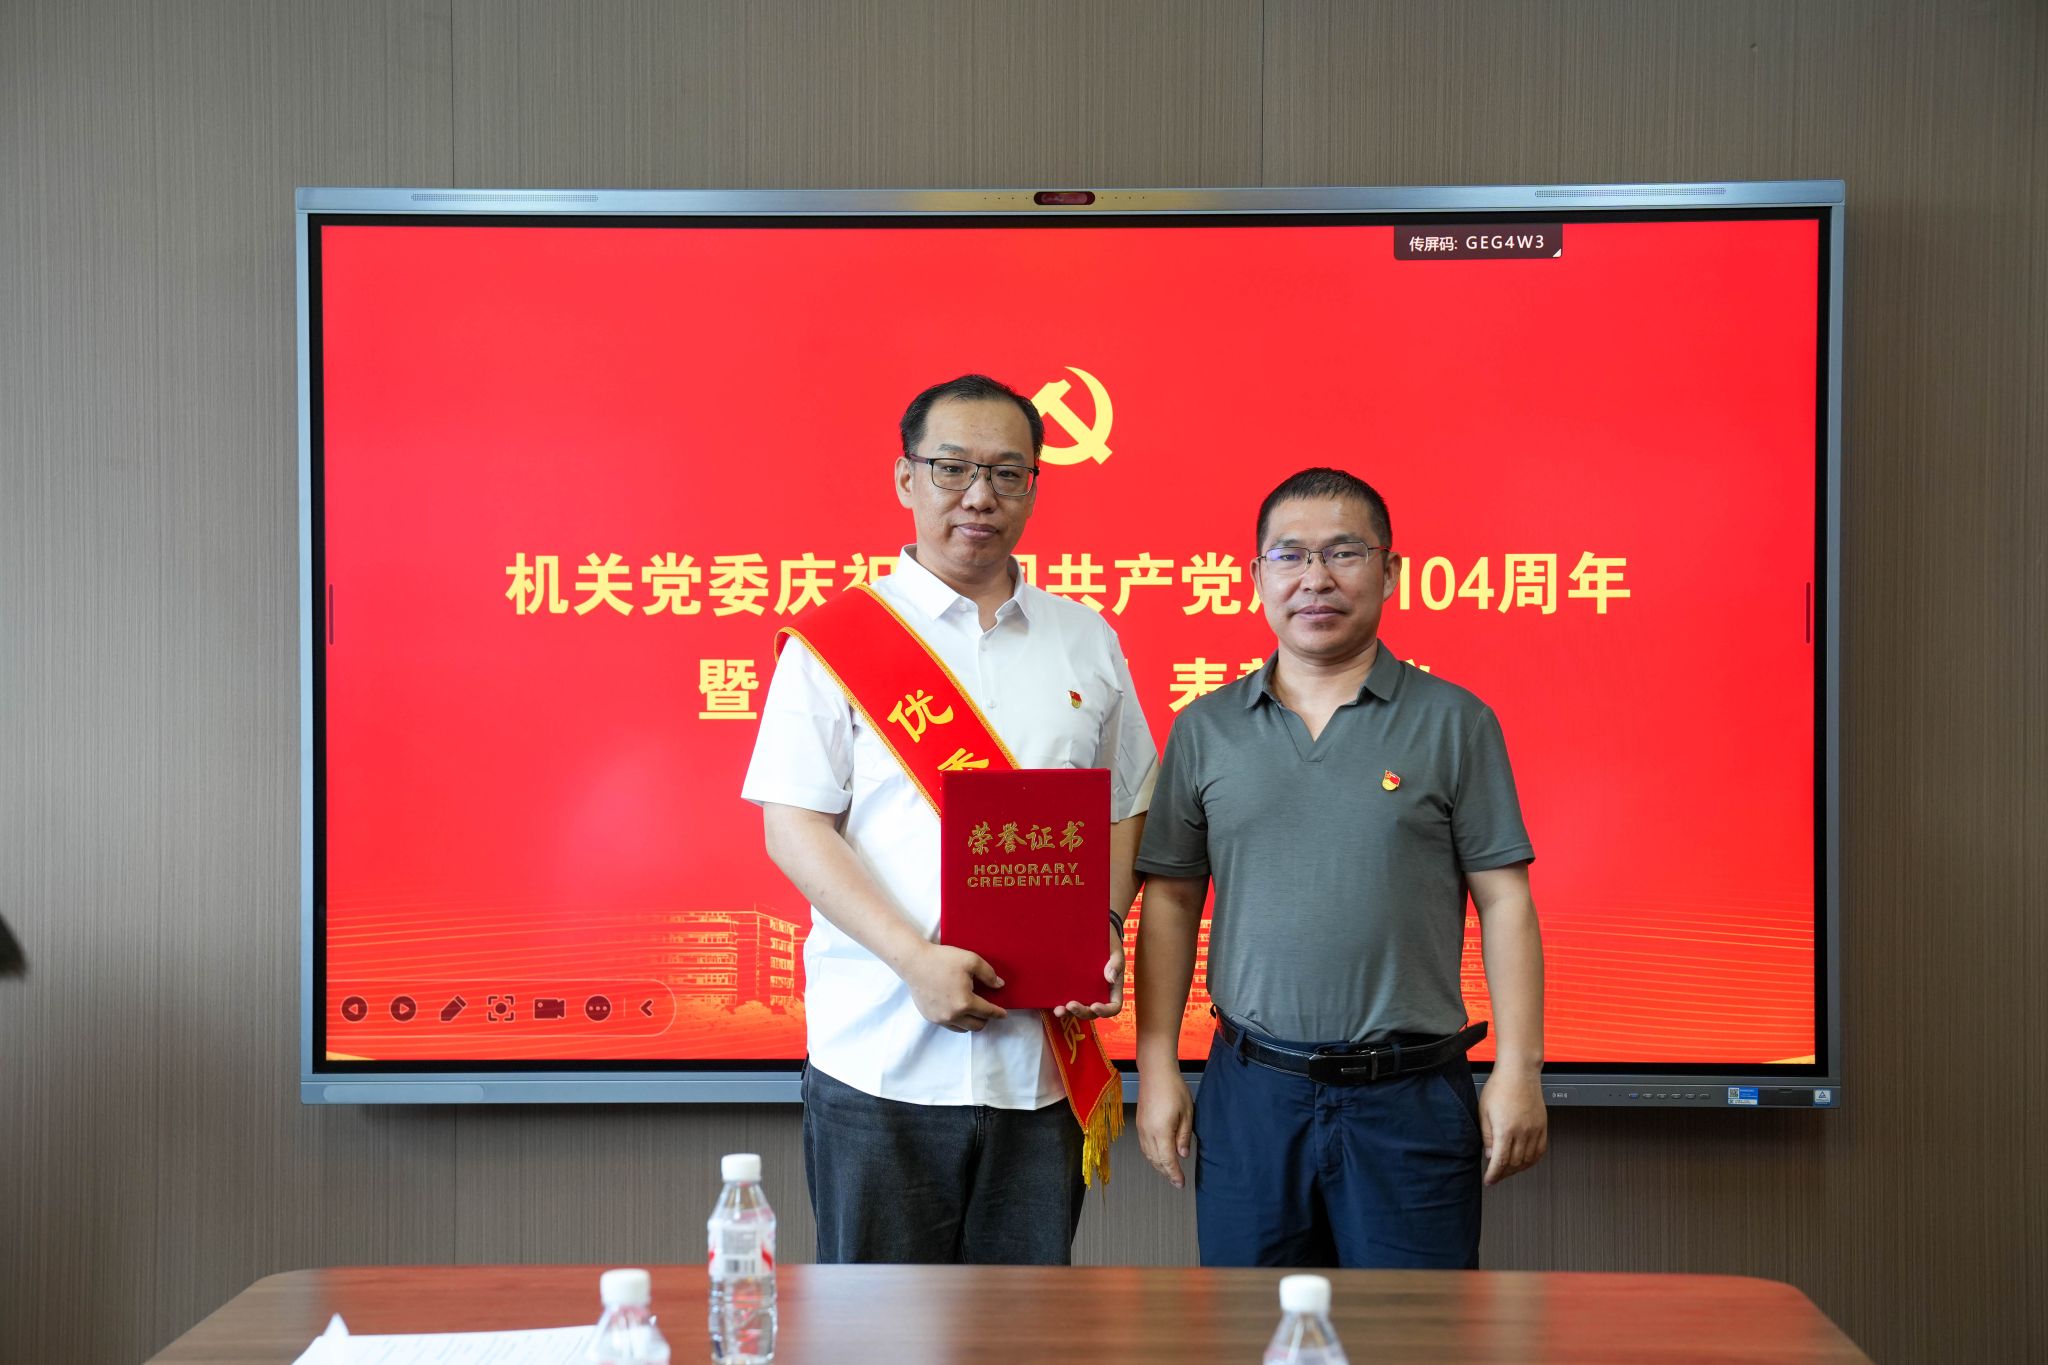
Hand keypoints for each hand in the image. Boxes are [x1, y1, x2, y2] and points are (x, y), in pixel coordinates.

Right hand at [902, 943, 1007, 1031]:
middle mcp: (953, 1015)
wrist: (914, 962)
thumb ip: (988, 974)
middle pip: (977, 1025)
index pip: (987, 1012)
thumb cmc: (943, 959)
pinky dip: (958, 1021)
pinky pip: (950, 1025)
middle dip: (986, 1018)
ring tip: (973, 1010)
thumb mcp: (971, 960)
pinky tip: (958, 1010)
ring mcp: (940, 1018)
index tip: (1003, 1014)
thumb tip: (999, 985)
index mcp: (965, 1002)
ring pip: (963, 1028)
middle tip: (987, 1009)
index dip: (998, 1013)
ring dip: (971, 1021)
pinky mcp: (930, 1017)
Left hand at [1053, 922, 1124, 1019]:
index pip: (1113, 1007)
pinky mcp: (1072, 986)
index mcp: (1113, 988)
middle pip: (1092, 1012)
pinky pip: (1067, 999)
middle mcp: (1099, 994)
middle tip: (1071, 1005)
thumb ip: (1115, 964)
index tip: (1095, 1006)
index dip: (1105, 1011)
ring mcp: (1085, 992)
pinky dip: (1061, 1004)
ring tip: (1059, 1010)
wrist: (1096, 931)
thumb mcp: (1116, 951)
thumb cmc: (1110, 943)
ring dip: (1068, 1013)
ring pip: (1078, 1009)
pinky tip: (1052, 1004)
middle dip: (1082, 1012)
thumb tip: (1110, 979)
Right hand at [1136, 1069, 1194, 1188]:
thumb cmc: (1173, 1088)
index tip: (1181, 1183)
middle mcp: (1148, 1132)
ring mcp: (1141, 1128)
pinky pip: (1144, 1146)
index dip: (1174, 1174)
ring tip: (1169, 1171)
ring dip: (1158, 1165)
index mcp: (1161, 1131)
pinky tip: (1159, 1156)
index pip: (1167, 1160)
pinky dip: (1152, 1155)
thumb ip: (1184, 1136)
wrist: (1155, 1071)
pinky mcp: (1139, 1123)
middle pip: (1156, 1161)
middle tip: (1177, 1181)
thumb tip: (1183, 1154)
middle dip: (1167, 1173)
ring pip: (1148, 1155)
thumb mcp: (1187, 1113)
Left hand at [1479, 1066, 1548, 1184]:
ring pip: (1528, 1160)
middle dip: (1504, 1173)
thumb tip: (1489, 1155)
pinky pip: (1540, 1151)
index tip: (1489, 1181)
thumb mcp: (1483, 1111)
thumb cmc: (1500, 1087)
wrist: (1519, 1072)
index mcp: (1505, 1129)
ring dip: (1517, 1169)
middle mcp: (1522, 1132)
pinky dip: (1532, 1160)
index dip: (1494, 1174)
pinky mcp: (1542, 1126)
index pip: (1500, 1161)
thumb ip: (1486, 1136)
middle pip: (1515, 1164)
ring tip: (1508, 1170)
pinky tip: (1525, 1161)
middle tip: (1496, 1175)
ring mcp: (1535, 1130)